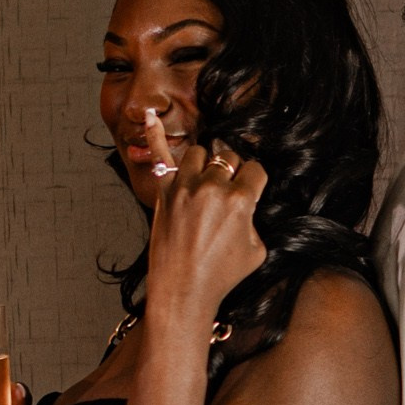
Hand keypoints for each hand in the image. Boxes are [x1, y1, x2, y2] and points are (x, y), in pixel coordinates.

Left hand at [145, 139, 266, 316]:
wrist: (184, 290)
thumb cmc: (221, 275)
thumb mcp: (256, 250)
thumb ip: (254, 220)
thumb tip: (246, 205)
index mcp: (240, 200)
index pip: (255, 170)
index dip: (255, 182)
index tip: (250, 192)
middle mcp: (212, 188)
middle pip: (228, 158)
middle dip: (231, 172)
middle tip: (226, 193)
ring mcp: (185, 187)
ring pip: (200, 153)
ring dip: (205, 163)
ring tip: (204, 182)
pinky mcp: (165, 192)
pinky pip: (159, 155)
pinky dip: (154, 134)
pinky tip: (148, 115)